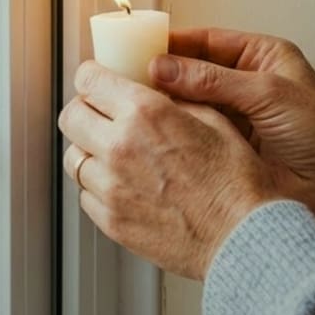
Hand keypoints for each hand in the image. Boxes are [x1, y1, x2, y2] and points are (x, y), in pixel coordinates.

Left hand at [58, 60, 278, 280]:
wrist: (243, 236)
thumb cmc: (238, 182)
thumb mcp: (214, 120)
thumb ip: (175, 101)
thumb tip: (155, 92)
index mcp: (145, 114)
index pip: (89, 82)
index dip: (92, 78)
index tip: (97, 82)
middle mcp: (120, 146)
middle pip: (71, 117)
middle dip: (84, 111)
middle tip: (101, 116)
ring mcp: (111, 187)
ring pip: (74, 158)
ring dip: (90, 151)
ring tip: (116, 156)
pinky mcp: (110, 220)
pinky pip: (86, 195)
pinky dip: (99, 187)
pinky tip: (125, 186)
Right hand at [150, 28, 314, 247]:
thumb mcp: (269, 95)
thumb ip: (214, 80)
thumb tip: (164, 67)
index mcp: (261, 58)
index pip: (206, 42)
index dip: (171, 44)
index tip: (137, 48)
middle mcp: (245, 86)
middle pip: (191, 73)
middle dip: (160, 76)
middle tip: (124, 77)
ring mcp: (235, 120)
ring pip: (188, 106)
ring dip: (163, 107)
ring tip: (130, 106)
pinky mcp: (228, 150)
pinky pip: (193, 136)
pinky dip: (173, 135)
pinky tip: (151, 135)